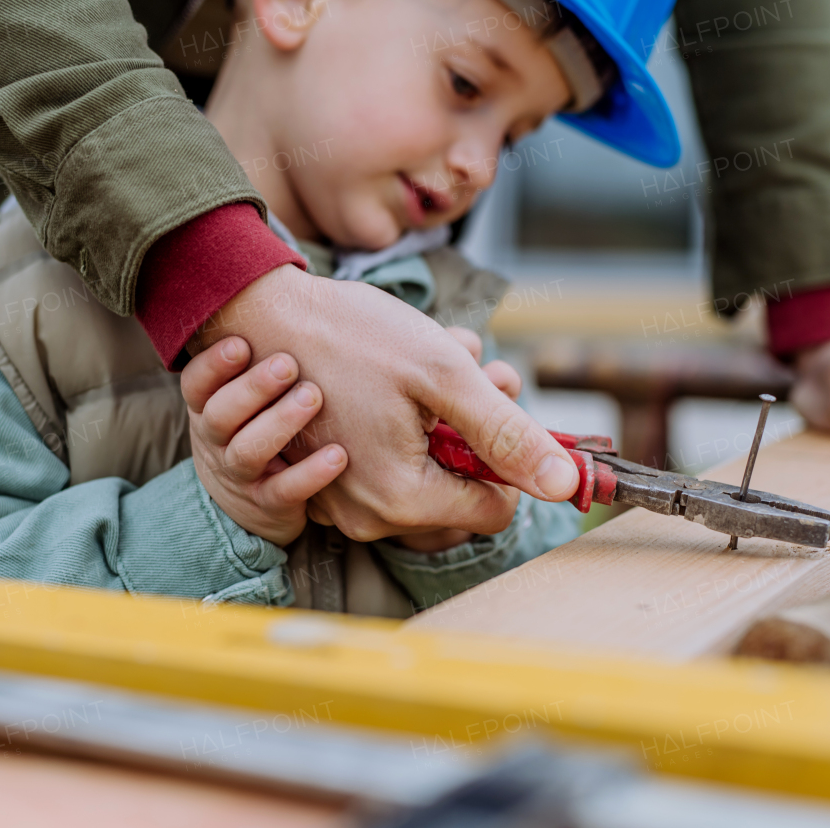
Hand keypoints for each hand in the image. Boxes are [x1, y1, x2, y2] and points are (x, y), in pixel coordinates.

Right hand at [181, 336, 346, 544]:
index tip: (242, 343)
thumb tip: (308, 295)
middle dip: (253, 387)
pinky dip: (310, 474)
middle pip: (221, 415)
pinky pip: (284, 491)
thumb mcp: (248, 396)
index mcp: (209, 408)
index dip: (212, 365)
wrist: (255, 502)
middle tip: (287, 364)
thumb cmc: (259, 426)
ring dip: (280, 422)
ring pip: (248, 451)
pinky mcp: (268, 504)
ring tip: (313, 397)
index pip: (196, 385)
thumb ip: (262, 358)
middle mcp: (216, 441)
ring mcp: (240, 475)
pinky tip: (338, 455)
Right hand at [191, 265, 577, 540]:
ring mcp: (342, 502)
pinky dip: (408, 424)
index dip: (510, 459)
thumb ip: (508, 433)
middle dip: (476, 429)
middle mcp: (368, 516)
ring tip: (444, 357)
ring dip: (445, 418)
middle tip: (478, 367)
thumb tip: (566, 485)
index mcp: (400, 498)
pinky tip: (406, 377)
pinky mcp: (327, 481)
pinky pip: (388, 465)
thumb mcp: (443, 374)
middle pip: (460, 488)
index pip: (495, 510)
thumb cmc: (349, 337)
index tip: (497, 403)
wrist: (263, 314)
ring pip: (427, 471)